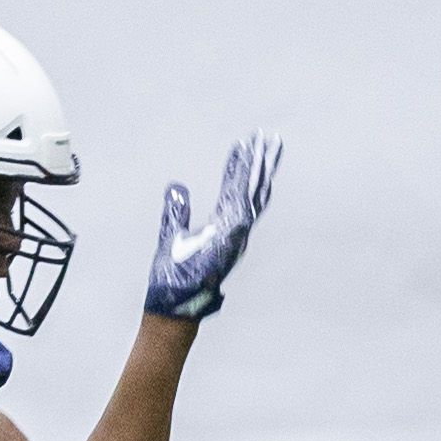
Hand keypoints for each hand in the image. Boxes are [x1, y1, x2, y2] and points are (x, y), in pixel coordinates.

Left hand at [147, 131, 277, 320]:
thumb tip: (176, 187)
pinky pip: (241, 211)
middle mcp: (234, 229)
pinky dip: (247, 192)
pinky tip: (252, 173)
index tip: (243, 144)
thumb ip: (176, 210)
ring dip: (258, 171)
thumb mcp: (172, 234)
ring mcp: (234, 235)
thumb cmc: (174, 275)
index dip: (240, 167)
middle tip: (268, 137)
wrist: (173, 303)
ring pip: (251, 196)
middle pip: (252, 189)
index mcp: (223, 226)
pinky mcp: (229, 242)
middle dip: (260, 163)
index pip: (235, 189)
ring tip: (264, 146)